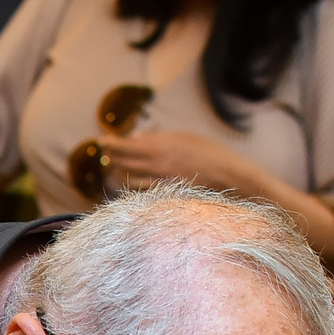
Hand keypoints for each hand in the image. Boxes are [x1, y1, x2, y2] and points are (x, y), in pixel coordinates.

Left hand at [92, 128, 247, 193]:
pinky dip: (133, 186)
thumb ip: (158, 138)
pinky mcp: (164, 196)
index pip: (125, 146)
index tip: (102, 141)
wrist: (231, 180)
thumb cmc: (211, 154)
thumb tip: (134, 138)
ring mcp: (159, 184)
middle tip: (107, 153)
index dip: (111, 144)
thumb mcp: (185, 138)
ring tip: (117, 167)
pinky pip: (140, 192)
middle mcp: (155, 167)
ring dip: (119, 173)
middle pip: (122, 164)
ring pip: (127, 180)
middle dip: (112, 158)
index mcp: (160, 148)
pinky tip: (131, 182)